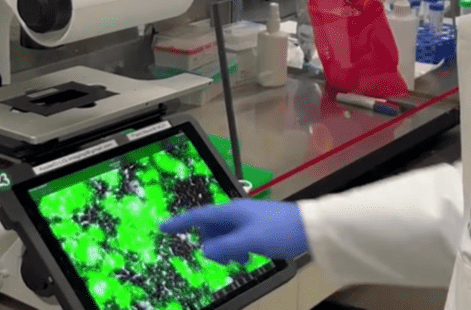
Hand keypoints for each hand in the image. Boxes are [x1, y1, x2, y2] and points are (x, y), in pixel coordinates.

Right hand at [160, 199, 307, 264]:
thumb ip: (225, 246)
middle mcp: (235, 212)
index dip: (180, 222)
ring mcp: (245, 219)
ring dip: (227, 250)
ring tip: (242, 260)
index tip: (163, 227)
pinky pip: (236, 239)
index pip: (199, 215)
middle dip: (213, 245)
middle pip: (211, 228)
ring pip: (224, 236)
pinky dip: (237, 249)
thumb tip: (205, 250)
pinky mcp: (255, 227)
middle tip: (227, 260)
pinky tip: (248, 258)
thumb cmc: (277, 231)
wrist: (307, 227)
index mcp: (230, 211)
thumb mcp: (248, 241)